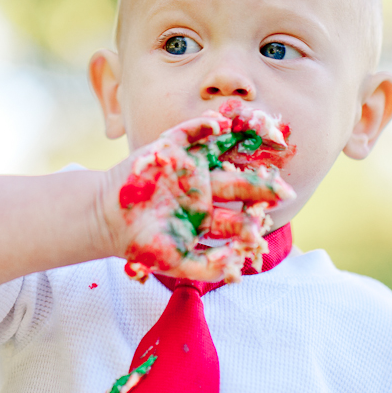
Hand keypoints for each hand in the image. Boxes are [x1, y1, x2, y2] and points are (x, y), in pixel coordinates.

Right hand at [104, 110, 293, 283]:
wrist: (106, 220)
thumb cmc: (142, 243)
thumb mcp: (177, 263)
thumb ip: (208, 267)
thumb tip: (238, 266)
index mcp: (208, 215)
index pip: (240, 214)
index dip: (258, 215)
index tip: (274, 218)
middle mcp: (203, 189)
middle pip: (239, 184)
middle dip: (262, 186)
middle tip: (285, 188)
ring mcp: (187, 168)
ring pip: (221, 152)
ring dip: (241, 146)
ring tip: (263, 135)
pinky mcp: (168, 149)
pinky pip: (189, 132)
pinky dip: (203, 127)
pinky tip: (220, 125)